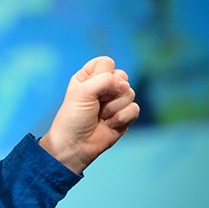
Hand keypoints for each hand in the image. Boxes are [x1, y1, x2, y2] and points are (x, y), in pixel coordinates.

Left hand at [39, 56, 139, 173]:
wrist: (76, 145)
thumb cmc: (74, 118)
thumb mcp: (82, 92)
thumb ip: (104, 80)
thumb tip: (124, 85)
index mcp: (89, 77)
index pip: (106, 62)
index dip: (103, 74)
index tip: (90, 88)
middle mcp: (103, 87)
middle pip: (122, 76)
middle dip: (110, 92)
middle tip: (96, 104)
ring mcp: (115, 101)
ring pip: (130, 93)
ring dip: (113, 108)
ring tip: (100, 116)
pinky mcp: (125, 115)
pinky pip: (135, 108)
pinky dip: (121, 118)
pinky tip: (109, 124)